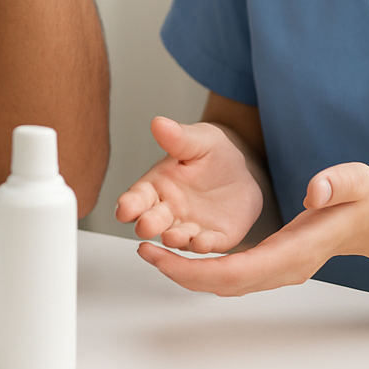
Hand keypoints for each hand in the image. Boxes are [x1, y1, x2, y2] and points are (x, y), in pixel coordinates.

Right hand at [115, 116, 264, 253]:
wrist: (243, 173)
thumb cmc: (213, 155)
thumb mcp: (200, 141)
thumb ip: (179, 138)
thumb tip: (158, 122)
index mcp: (157, 187)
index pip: (137, 198)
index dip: (129, 205)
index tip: (125, 209)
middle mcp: (168, 211)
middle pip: (151, 222)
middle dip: (146, 225)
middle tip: (145, 224)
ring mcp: (189, 228)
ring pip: (176, 238)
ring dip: (173, 239)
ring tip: (173, 236)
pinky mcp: (213, 239)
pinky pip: (206, 245)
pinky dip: (203, 246)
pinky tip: (202, 242)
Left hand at [137, 161, 368, 295]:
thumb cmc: (363, 199)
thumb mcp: (356, 180)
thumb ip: (337, 184)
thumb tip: (313, 191)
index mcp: (297, 251)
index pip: (239, 272)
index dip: (197, 269)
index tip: (165, 255)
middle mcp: (284, 267)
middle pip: (225, 284)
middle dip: (181, 273)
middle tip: (144, 251)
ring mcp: (279, 269)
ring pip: (226, 283)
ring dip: (188, 272)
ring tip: (153, 251)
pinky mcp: (274, 263)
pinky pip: (233, 274)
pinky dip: (204, 267)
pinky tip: (184, 250)